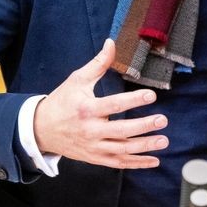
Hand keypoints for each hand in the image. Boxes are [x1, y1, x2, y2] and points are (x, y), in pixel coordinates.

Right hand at [33, 39, 168, 168]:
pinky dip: (137, 164)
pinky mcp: (95, 158)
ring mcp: (94, 147)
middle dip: (144, 126)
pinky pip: (119, 163)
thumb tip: (111, 43)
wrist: (42, 130)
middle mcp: (91, 130)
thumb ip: (98, 63)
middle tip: (162, 120)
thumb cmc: (61, 102)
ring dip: (145, 147)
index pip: (114, 105)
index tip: (151, 96)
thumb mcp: (77, 80)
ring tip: (164, 141)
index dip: (133, 100)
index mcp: (86, 109)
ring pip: (122, 150)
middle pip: (121, 131)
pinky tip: (154, 160)